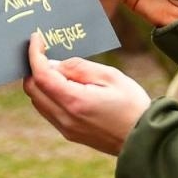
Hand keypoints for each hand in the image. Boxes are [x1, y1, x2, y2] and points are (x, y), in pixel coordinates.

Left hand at [23, 32, 150, 154]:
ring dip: (40, 81)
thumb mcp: (110, 76)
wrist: (145, 139)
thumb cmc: (132, 104)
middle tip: (44, 50)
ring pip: (38, 101)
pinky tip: (63, 84)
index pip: (41, 76)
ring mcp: (66, 128)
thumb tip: (56, 64)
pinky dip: (48, 94)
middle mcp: (65, 118)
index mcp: (74, 102)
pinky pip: (48, 110)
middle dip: (33, 67)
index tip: (36, 38)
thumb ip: (80, 67)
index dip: (34, 55)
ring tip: (56, 65)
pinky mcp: (70, 133)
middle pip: (33, 89)